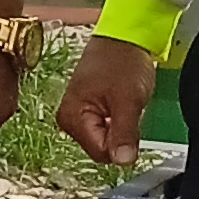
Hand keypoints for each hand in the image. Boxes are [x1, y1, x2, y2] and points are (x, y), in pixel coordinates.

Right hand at [55, 32, 157, 168]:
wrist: (125, 36)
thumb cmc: (123, 60)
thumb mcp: (128, 99)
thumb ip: (124, 133)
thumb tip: (122, 162)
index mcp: (72, 118)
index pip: (100, 152)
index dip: (120, 143)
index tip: (129, 120)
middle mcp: (69, 120)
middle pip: (101, 149)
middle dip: (120, 136)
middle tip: (127, 109)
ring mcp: (78, 116)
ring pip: (106, 140)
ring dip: (120, 128)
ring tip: (123, 103)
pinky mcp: (88, 112)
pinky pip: (107, 129)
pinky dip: (119, 121)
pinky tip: (121, 103)